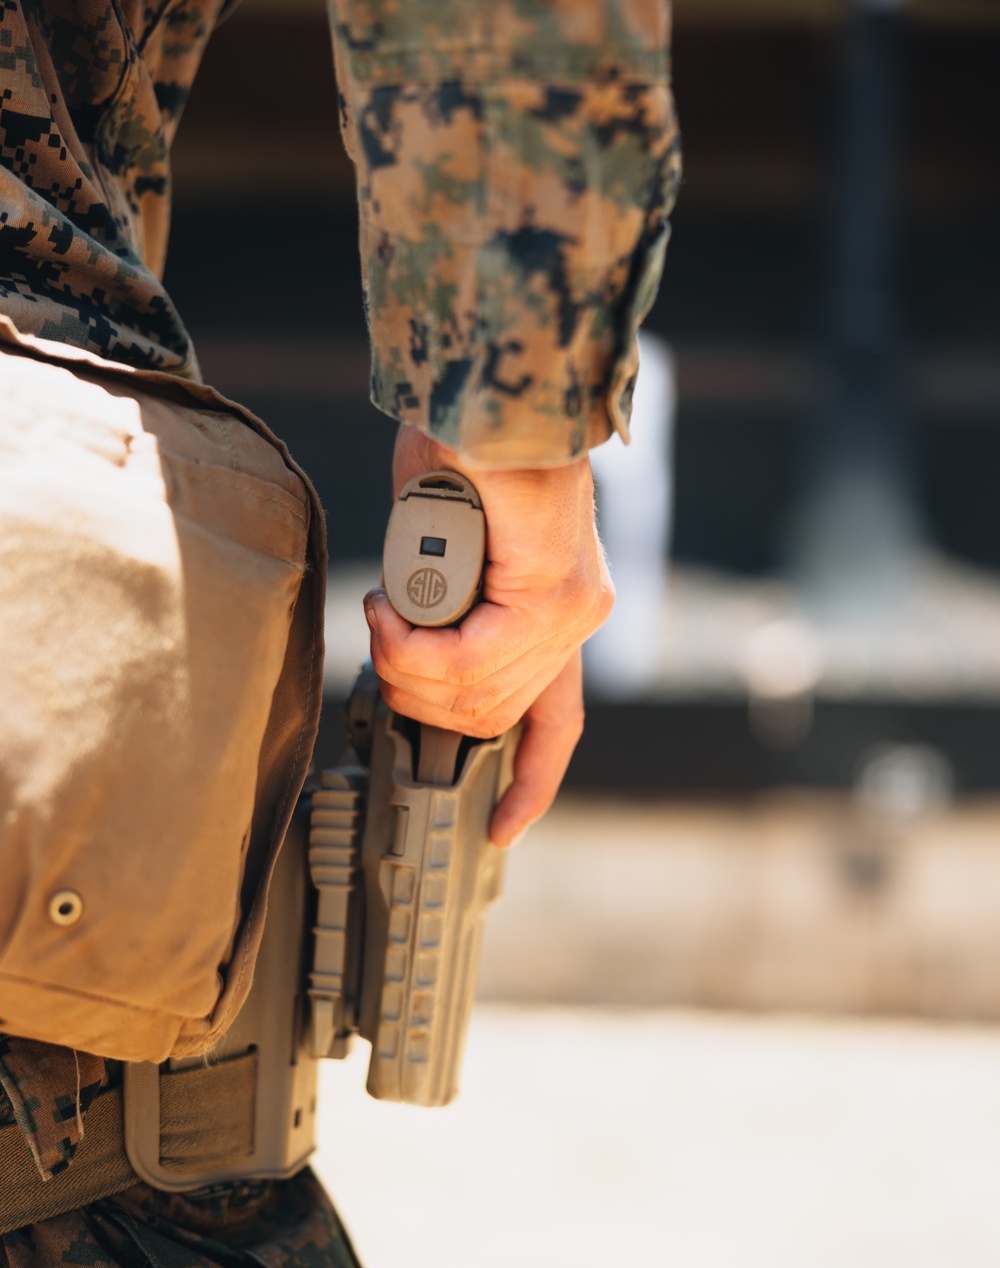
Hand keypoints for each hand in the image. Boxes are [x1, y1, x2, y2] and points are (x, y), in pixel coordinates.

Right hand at [364, 426, 613, 845]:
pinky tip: (390, 609)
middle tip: (382, 639)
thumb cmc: (465, 444)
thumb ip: (443, 605)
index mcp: (562, 611)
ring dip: (404, 665)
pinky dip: (411, 645)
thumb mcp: (448, 547)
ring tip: (382, 613)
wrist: (490, 384)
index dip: (530, 783)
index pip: (558, 723)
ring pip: (472, 695)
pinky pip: (467, 661)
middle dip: (417, 698)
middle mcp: (580, 617)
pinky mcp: (553, 594)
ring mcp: (573, 610)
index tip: (500, 831)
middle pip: (492, 717)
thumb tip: (412, 649)